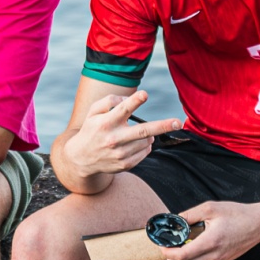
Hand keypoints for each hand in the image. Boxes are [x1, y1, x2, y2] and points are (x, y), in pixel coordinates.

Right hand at [61, 91, 181, 181]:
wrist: (81, 159)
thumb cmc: (92, 129)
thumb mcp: (93, 112)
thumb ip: (109, 101)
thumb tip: (129, 99)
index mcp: (105, 123)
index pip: (122, 109)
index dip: (134, 101)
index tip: (145, 94)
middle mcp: (113, 138)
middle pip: (143, 131)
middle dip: (162, 126)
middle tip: (178, 122)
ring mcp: (119, 154)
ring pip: (146, 141)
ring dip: (149, 136)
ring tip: (139, 134)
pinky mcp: (124, 164)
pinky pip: (144, 153)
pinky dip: (145, 146)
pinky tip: (134, 144)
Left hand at [161, 199, 259, 259]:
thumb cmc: (237, 213)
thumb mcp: (211, 208)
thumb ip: (189, 215)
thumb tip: (173, 220)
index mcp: (211, 242)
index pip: (182, 256)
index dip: (167, 252)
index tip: (162, 244)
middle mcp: (215, 256)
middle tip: (166, 247)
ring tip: (175, 252)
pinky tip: (188, 252)